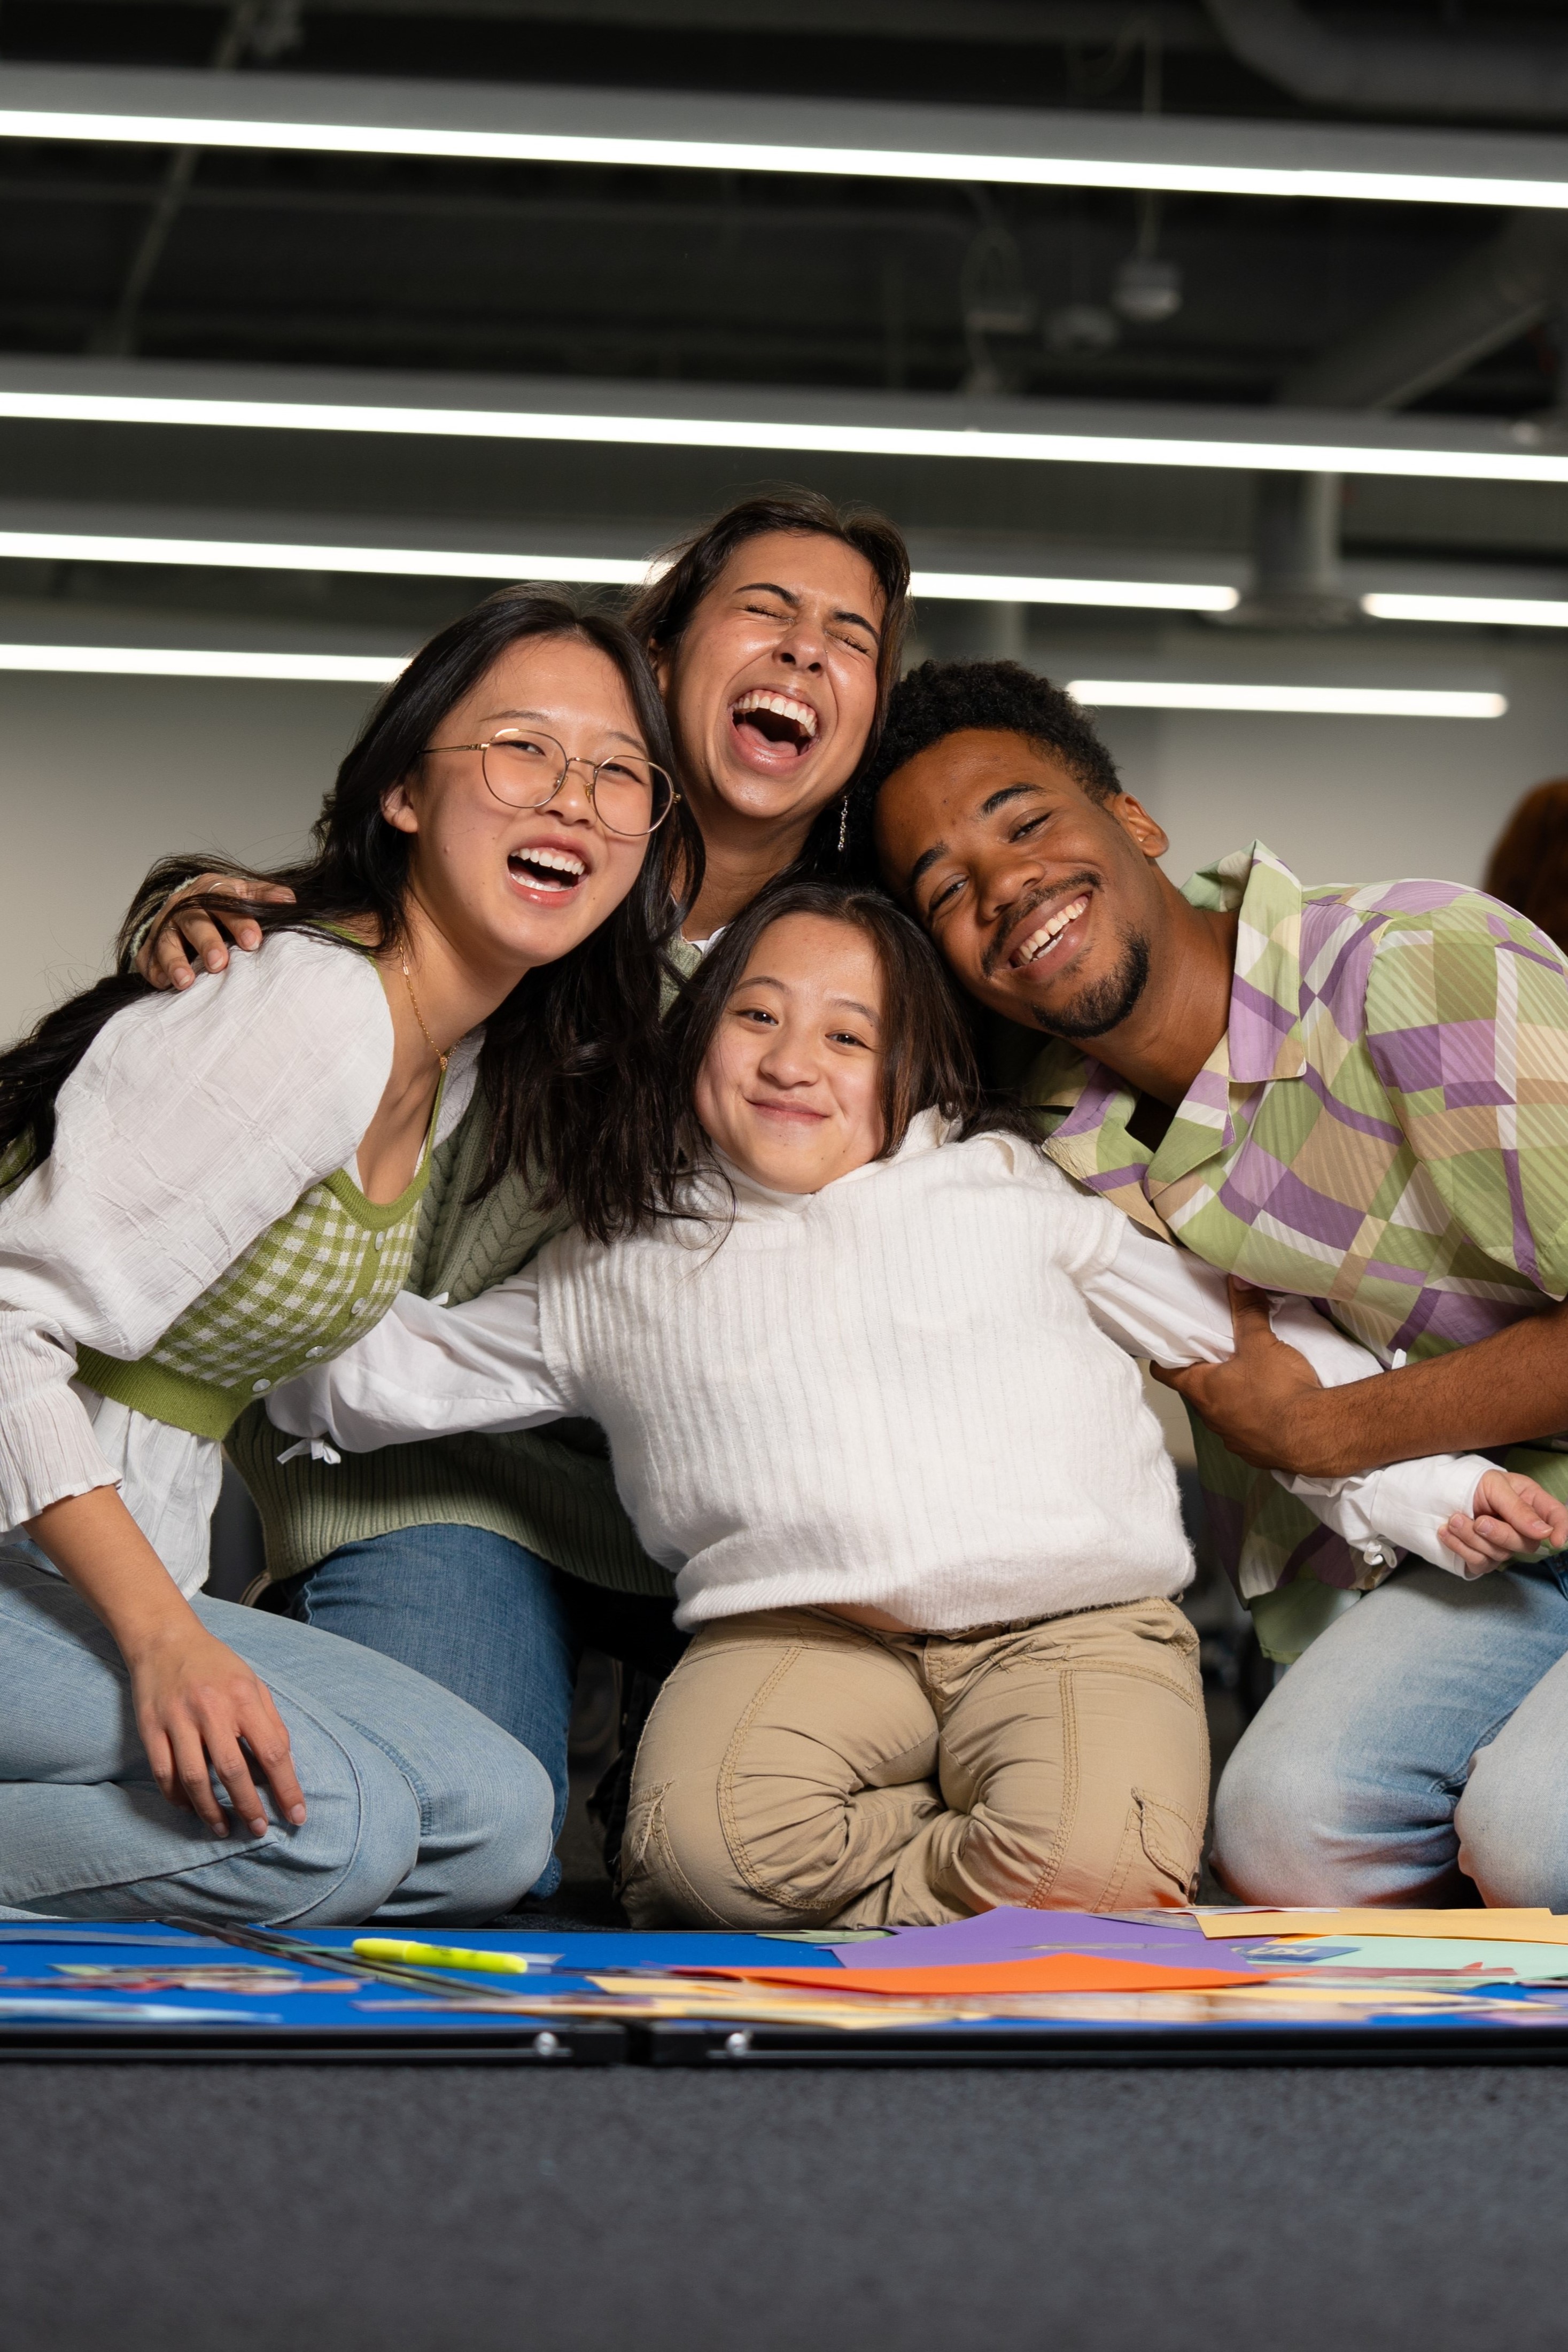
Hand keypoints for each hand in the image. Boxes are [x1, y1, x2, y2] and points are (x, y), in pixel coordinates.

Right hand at [125, 1619, 306, 1836]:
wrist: (165, 1640)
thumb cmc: (216, 1665)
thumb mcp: (252, 1683)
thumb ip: (270, 1721)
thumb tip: (285, 1765)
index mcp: (243, 1697)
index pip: (272, 1751)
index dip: (286, 1787)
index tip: (296, 1816)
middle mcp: (210, 1709)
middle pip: (232, 1770)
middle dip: (248, 1807)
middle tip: (258, 1830)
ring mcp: (177, 1719)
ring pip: (194, 1778)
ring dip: (209, 1811)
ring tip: (222, 1828)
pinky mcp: (150, 1728)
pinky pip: (164, 1773)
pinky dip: (177, 1797)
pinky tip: (190, 1808)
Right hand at [139, 875, 294, 990]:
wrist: (183, 904)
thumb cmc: (220, 904)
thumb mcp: (242, 893)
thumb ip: (264, 897)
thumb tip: (289, 901)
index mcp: (210, 891)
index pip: (224, 902)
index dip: (239, 921)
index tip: (254, 941)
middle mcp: (184, 907)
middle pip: (194, 922)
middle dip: (207, 943)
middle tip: (220, 963)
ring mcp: (164, 927)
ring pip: (166, 942)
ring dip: (175, 962)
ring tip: (186, 982)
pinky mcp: (148, 946)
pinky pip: (145, 958)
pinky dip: (153, 971)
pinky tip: (163, 984)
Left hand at [1152, 1279, 1331, 1469]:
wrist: (1315, 1436)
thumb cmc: (1279, 1390)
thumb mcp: (1261, 1343)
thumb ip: (1247, 1311)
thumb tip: (1238, 1280)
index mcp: (1202, 1390)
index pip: (1166, 1374)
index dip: (1165, 1358)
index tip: (1170, 1346)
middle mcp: (1212, 1418)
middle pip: (1197, 1391)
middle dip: (1205, 1373)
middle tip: (1217, 1353)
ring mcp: (1234, 1438)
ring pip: (1224, 1412)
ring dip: (1232, 1397)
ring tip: (1248, 1377)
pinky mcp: (1258, 1452)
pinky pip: (1249, 1430)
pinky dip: (1255, 1417)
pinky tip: (1271, 1405)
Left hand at [1439, 1470, 1567, 1577]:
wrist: (1441, 1492)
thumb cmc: (1473, 1483)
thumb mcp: (1495, 1485)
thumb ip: (1517, 1507)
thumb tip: (1544, 1531)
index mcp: (1531, 1502)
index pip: (1557, 1517)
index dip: (1562, 1528)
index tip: (1555, 1540)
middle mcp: (1522, 1527)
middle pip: (1527, 1544)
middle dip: (1500, 1534)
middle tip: (1479, 1520)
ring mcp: (1504, 1545)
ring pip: (1500, 1555)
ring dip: (1472, 1537)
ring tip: (1454, 1519)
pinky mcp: (1484, 1558)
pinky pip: (1479, 1563)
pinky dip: (1460, 1547)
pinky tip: (1447, 1532)